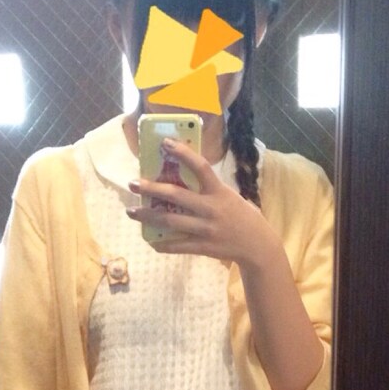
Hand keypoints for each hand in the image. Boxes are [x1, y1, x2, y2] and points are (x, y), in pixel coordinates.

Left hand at [125, 138, 283, 272]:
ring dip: (147, 216)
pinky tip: (151, 241)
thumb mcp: (230, 196)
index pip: (200, 167)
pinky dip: (163, 244)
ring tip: (132, 211)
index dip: (182, 153)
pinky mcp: (203, 247)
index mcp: (218, 191)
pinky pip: (178, 246)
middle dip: (151, 189)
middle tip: (132, 183)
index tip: (164, 143)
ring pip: (170, 221)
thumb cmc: (242, 216)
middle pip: (175, 195)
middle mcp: (210, 209)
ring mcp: (205, 229)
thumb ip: (209, 188)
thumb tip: (183, 176)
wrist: (257, 245)